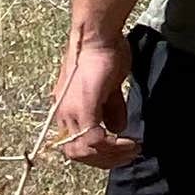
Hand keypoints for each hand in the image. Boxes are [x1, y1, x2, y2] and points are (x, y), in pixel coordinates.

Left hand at [50, 31, 139, 170]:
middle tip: (128, 155)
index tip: (121, 152)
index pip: (74, 145)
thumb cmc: (104, 52)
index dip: (96, 154)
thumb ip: (111, 108)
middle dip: (104, 160)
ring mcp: (70, 111)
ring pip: (84, 151)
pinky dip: (112, 146)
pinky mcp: (83, 107)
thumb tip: (117, 129)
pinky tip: (129, 142)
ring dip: (110, 156)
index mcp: (66, 109)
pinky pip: (93, 140)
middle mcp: (63, 114)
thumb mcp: (109, 86)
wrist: (96, 34)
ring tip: (132, 149)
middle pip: (76, 154)